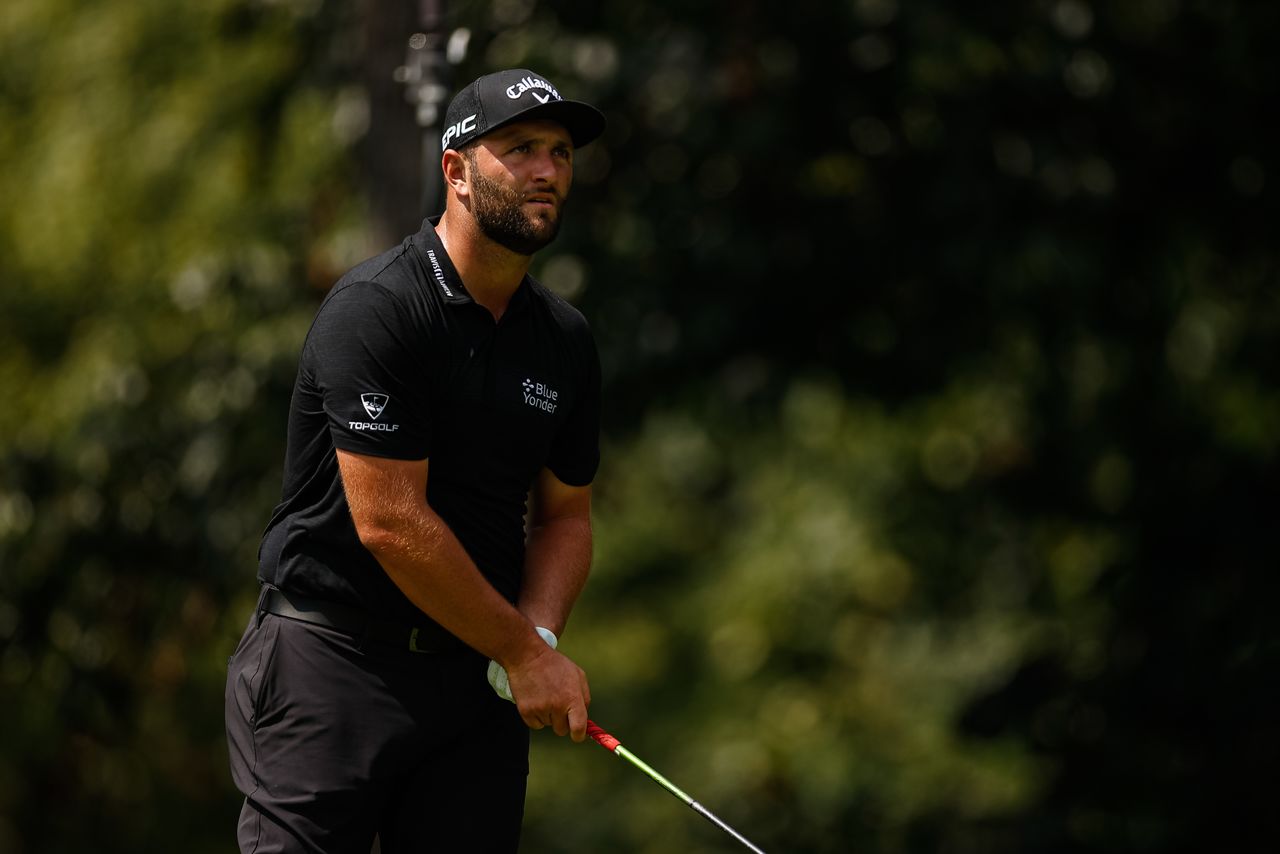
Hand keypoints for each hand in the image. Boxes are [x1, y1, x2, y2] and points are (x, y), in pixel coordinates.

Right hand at [491, 627, 590, 741]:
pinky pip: (535, 725)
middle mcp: (557, 706)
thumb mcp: (577, 675)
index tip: (577, 734)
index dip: (579, 735)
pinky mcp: (525, 711)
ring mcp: (540, 709)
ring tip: (544, 695)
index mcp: (572, 698)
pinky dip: (536, 716)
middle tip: (557, 704)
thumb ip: (584, 697)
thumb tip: (585, 717)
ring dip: (548, 716)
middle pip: (562, 730)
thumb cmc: (554, 664)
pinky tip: (536, 700)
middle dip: (561, 721)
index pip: (579, 728)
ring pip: (548, 725)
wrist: (528, 656)